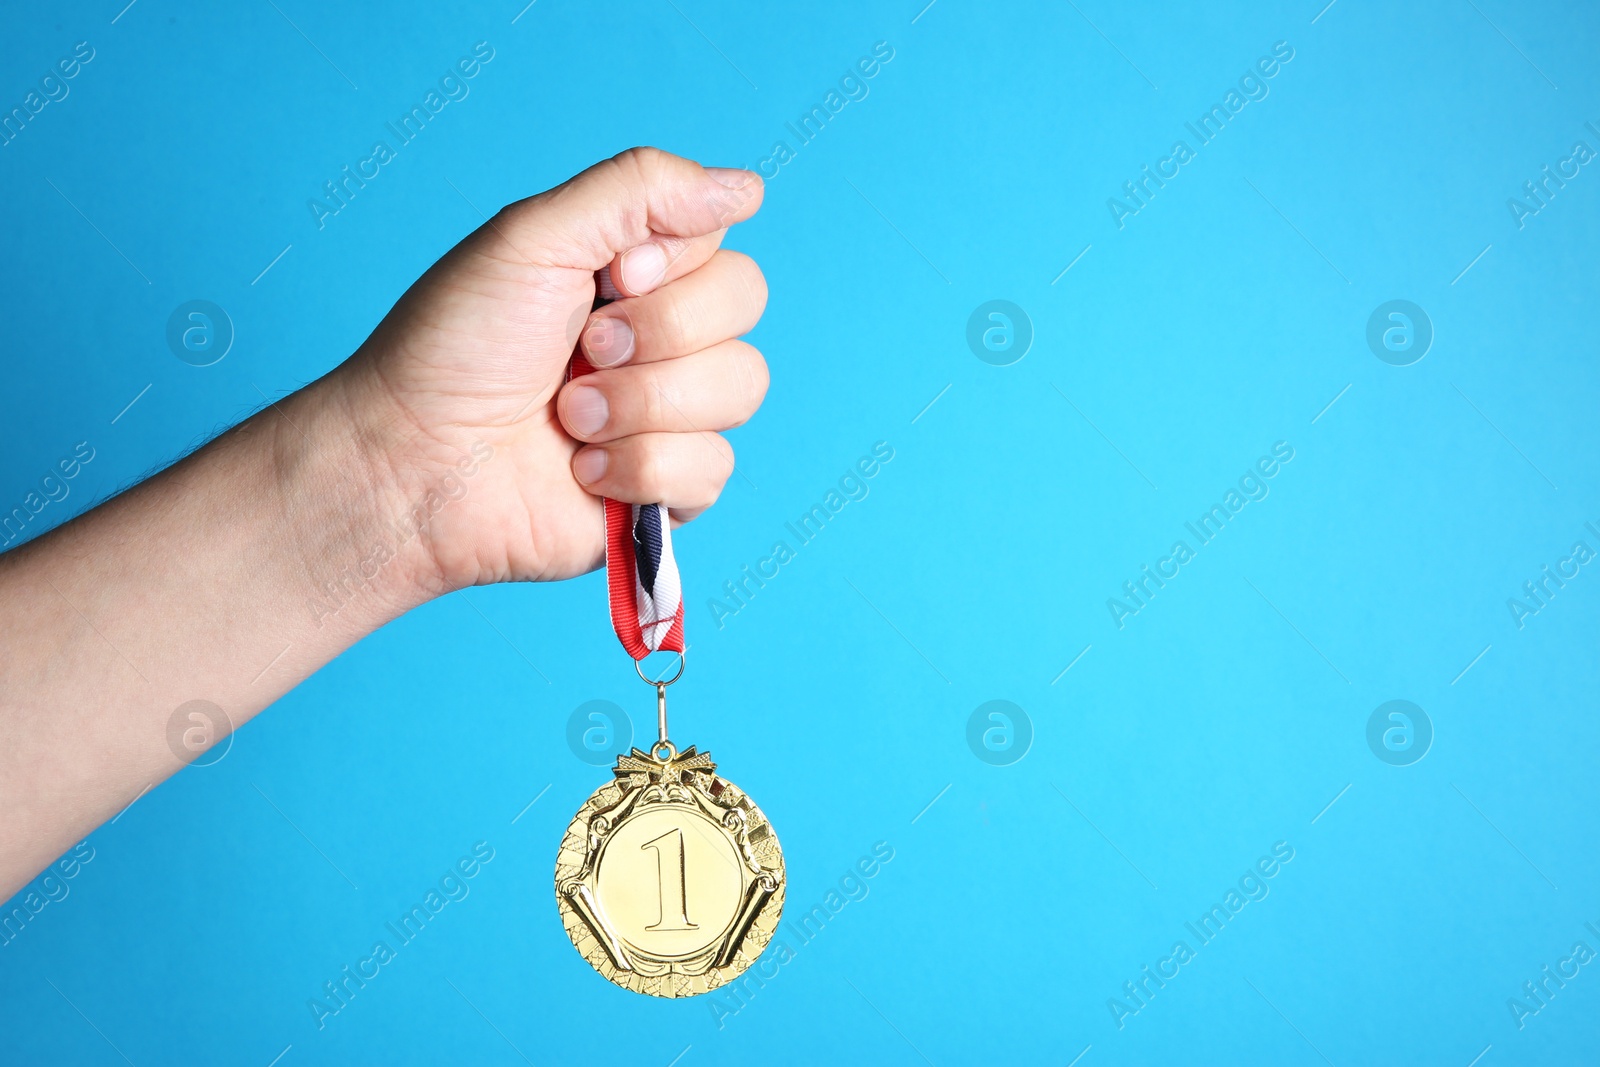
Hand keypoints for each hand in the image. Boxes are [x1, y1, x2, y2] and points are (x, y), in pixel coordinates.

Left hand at [337, 147, 768, 590]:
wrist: (414, 462)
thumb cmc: (453, 347)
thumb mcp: (535, 235)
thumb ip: (642, 190)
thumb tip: (751, 187)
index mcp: (637, 272)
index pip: (721, 241)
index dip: (671, 265)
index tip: (605, 280)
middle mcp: (663, 338)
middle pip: (746, 305)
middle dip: (657, 333)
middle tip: (581, 353)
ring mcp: (670, 415)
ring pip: (740, 387)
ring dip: (641, 405)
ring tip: (569, 419)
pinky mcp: (667, 490)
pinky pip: (712, 468)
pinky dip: (637, 469)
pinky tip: (580, 472)